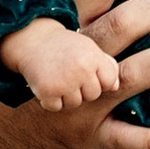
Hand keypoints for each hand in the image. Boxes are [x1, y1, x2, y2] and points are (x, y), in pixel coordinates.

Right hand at [0, 0, 149, 148]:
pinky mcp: (92, 136)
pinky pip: (126, 138)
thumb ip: (88, 4)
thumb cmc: (43, 69)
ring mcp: (85, 101)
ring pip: (132, 75)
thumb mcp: (55, 30)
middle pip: (124, 25)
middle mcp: (76, 59)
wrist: (1, 125)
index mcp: (68, 26)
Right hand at [0, 19, 121, 113]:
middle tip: (69, 74)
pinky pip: (55, 107)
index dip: (98, 79)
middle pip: (92, 95)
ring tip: (59, 78)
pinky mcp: (47, 92)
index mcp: (94, 57)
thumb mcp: (90, 49)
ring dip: (66, 95)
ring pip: (74, 103)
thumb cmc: (66, 47)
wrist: (34, 41)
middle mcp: (80, 70)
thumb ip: (108, 67)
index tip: (87, 71)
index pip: (108, 82)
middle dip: (82, 88)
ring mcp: (64, 82)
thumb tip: (115, 87)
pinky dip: (50, 100)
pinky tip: (48, 85)